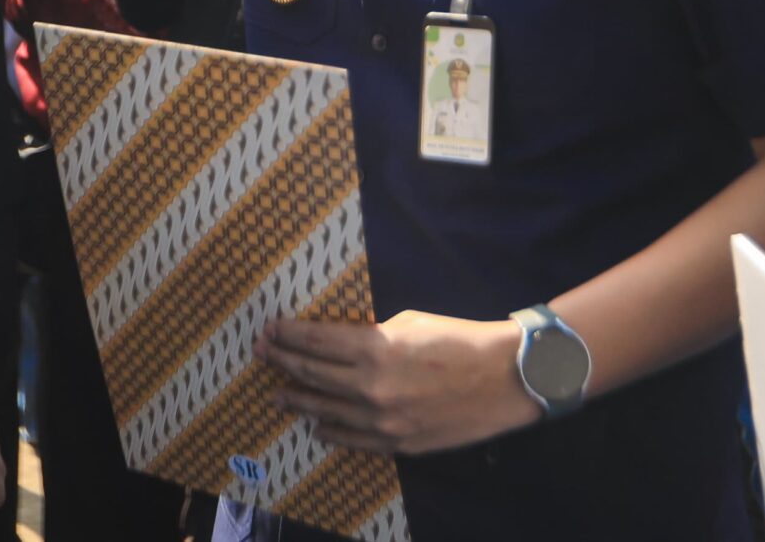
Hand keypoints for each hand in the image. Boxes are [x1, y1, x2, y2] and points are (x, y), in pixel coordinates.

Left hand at [255, 310, 539, 456]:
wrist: (504, 378)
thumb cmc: (459, 340)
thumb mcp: (409, 322)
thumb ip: (372, 335)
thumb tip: (343, 343)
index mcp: (374, 350)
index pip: (316, 342)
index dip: (289, 334)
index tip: (271, 328)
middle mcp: (370, 388)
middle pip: (313, 375)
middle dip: (283, 361)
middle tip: (261, 353)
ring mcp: (382, 421)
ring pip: (326, 410)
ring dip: (299, 398)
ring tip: (277, 392)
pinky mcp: (398, 443)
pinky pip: (353, 440)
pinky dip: (330, 431)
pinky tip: (316, 425)